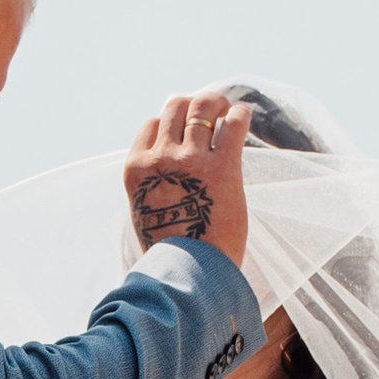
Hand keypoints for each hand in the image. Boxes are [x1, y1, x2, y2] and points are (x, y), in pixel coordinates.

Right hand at [125, 91, 250, 269]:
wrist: (189, 275)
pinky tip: (242, 118)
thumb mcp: (147, 212)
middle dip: (193, 105)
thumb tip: (169, 174)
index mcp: (137, 169)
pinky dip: (239, 115)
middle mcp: (160, 158)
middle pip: (175, 106)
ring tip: (228, 111)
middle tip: (210, 111)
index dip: (171, 122)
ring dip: (217, 103)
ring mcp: (190, 160)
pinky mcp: (222, 167)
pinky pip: (233, 123)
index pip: (151, 124)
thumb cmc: (172, 252)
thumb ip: (154, 186)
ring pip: (202, 106)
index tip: (186, 128)